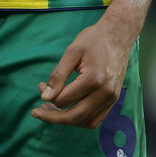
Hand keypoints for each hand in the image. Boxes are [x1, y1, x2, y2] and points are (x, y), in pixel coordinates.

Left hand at [32, 0, 151, 128]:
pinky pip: (97, 119)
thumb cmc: (93, 39)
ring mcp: (111, 98)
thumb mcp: (71, 52)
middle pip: (75, 116)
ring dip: (67, 120)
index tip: (40, 85)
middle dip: (52, 117)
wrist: (118, 34)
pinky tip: (69, 111)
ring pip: (86, 122)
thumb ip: (58, 75)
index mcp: (93, 79)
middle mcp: (105, 93)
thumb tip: (45, 96)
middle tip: (37, 111)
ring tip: (52, 110)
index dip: (48, 95)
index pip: (64, 100)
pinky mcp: (114, 100)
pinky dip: (81, 119)